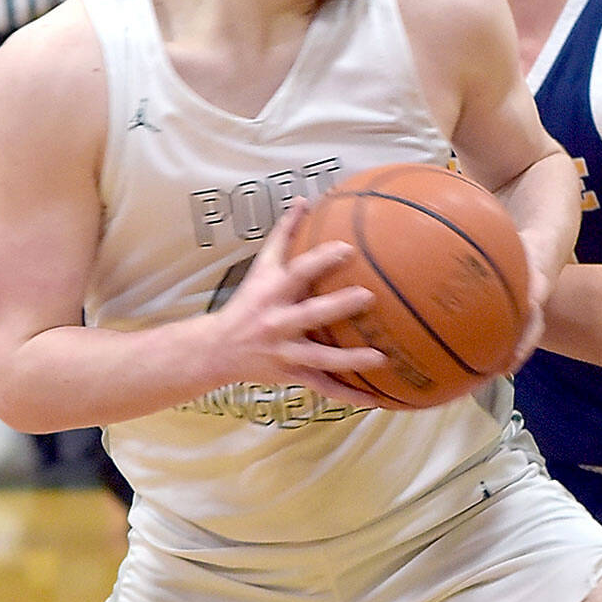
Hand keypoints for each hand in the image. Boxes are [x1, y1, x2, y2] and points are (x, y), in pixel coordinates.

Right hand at [209, 201, 385, 401]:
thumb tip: (304, 200)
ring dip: (351, 360)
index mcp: (273, 293)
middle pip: (311, 314)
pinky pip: (324, 388)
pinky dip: (349, 396)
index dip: (320, 261)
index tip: (346, 249)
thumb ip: (283, 235)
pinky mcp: (293, 375)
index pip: (297, 273)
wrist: (219, 349)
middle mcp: (279, 323)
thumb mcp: (260, 268)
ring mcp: (287, 352)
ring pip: (322, 358)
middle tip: (368, 296)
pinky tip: (376, 400)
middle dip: (338, 307)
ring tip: (382, 358)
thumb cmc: (247, 303)